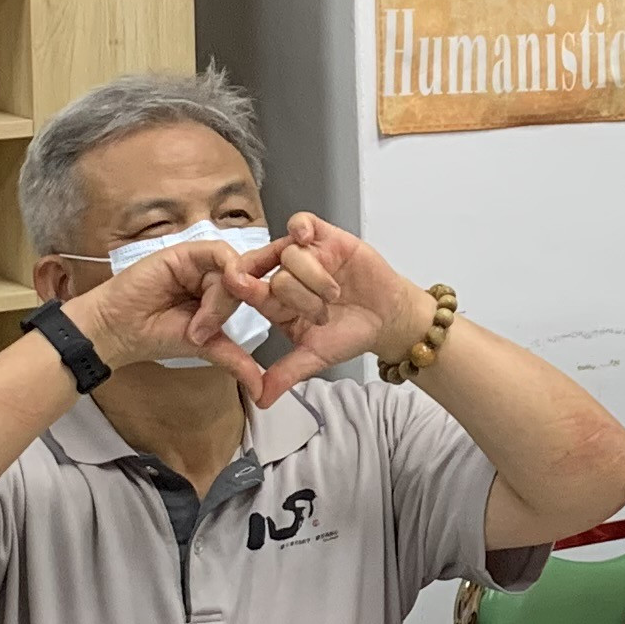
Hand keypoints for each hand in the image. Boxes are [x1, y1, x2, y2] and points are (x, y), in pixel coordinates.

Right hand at [61, 227, 260, 380]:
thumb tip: (262, 391)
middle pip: (251, 277)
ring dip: (222, 301)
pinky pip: (218, 254)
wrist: (120, 330)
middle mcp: (216, 275)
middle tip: (274, 302)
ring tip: (198, 327)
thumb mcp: (206, 347)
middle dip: (259, 291)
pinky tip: (210, 296)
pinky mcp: (186, 252)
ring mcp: (202, 262)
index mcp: (224, 294)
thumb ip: (235, 360)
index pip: (259, 285)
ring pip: (235, 271)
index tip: (306, 294)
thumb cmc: (156, 336)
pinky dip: (223, 274)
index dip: (279, 287)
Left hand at [221, 211, 437, 406]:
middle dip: (301, 297)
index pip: (248, 290)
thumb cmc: (350, 335)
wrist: (388, 318)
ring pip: (290, 253)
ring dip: (316, 277)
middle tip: (324, 313)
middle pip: (274, 273)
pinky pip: (302, 222)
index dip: (241, 287)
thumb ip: (286, 374)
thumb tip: (261, 400)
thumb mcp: (316, 356)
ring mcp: (305, 255)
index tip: (236, 286)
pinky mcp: (326, 237)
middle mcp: (285, 275)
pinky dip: (301, 228)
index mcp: (274, 302)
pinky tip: (308, 239)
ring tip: (336, 295)